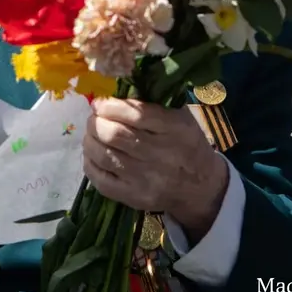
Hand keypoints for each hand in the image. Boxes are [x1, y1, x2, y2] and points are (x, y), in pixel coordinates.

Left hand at [82, 98, 229, 239]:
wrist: (201, 188)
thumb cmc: (186, 145)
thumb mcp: (181, 118)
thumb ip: (152, 104)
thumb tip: (114, 95)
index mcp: (176, 129)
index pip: (136, 114)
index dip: (110, 106)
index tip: (100, 104)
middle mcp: (161, 155)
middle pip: (114, 135)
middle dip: (96, 122)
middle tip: (94, 118)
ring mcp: (146, 179)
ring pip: (103, 155)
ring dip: (90, 140)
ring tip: (92, 134)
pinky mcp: (134, 197)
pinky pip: (100, 179)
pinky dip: (90, 162)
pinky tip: (92, 154)